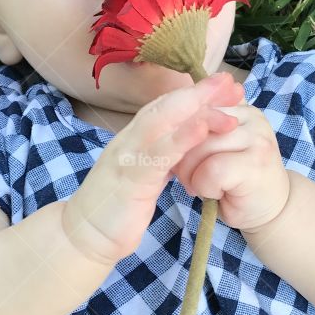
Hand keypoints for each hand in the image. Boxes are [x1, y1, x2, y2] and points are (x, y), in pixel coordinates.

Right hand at [64, 72, 245, 265]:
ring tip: (223, 97)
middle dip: (199, 91)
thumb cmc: (117, 206)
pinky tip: (201, 130)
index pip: (167, 107)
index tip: (225, 84)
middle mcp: (129, 140)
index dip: (196, 94)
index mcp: (135, 139)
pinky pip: (156, 155)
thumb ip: (161, 156)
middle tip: (229, 79)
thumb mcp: (143, 174)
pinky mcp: (128, 180)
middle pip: (166, 106)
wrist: (85, 235)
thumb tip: (186, 142)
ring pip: (160, 122)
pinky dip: (179, 139)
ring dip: (194, 108)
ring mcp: (127, 157)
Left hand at [171, 88, 290, 233]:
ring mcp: (257, 137)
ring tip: (203, 186)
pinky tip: (216, 193)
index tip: (176, 154)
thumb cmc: (234, 180)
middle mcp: (250, 116)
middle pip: (194, 125)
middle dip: (180, 156)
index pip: (194, 106)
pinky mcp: (257, 162)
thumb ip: (198, 130)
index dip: (178, 133)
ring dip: (191, 174)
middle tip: (188, 178)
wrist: (269, 211)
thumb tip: (166, 112)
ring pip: (201, 147)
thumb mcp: (214, 149)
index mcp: (237, 107)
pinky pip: (212, 169)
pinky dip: (205, 186)